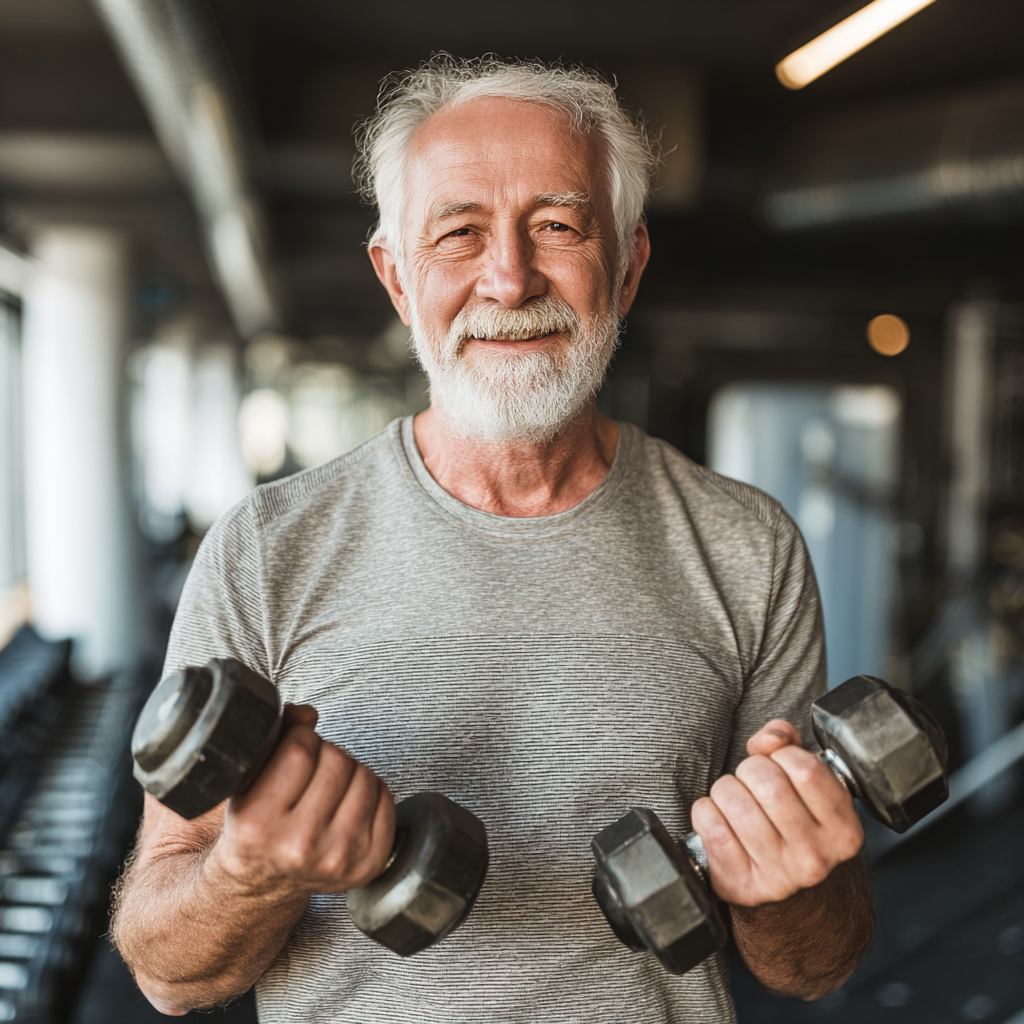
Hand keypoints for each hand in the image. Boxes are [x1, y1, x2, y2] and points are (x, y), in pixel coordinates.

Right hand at [211, 704, 395, 896]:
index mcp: (258, 823)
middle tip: (314, 771)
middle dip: (328, 754)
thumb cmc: (258, 826)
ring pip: (365, 776)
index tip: (297, 748)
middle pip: (337, 759)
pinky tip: (349, 804)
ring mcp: (337, 857)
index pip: (300, 748)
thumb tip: (306, 713)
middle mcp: (298, 845)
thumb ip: (276, 737)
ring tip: (332, 786)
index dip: (302, 737)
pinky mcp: (367, 864)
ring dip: (352, 771)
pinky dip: (373, 792)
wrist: (264, 882)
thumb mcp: (249, 782)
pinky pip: (386, 800)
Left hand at [690, 719, 863, 906]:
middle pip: (768, 783)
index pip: (805, 768)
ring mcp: (780, 875)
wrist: (793, 902)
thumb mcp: (806, 788)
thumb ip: (789, 747)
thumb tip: (771, 738)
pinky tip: (719, 819)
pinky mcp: (744, 885)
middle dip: (749, 770)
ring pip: (735, 802)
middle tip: (750, 782)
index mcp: (843, 830)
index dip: (781, 755)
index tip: (777, 765)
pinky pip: (712, 827)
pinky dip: (705, 812)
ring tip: (734, 801)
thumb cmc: (794, 827)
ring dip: (724, 791)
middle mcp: (816, 856)